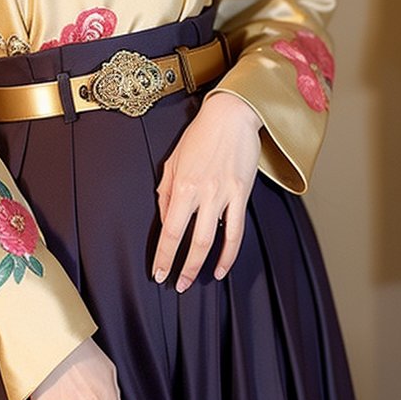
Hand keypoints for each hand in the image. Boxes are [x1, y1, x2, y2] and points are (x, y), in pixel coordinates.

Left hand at [152, 90, 261, 292]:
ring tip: (197, 281)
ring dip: (203, 265)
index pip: (170, 230)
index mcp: (182, 185)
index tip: (158, 272)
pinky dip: (230, 253)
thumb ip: (166, 191)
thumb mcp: (173, 160)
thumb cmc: (200, 135)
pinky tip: (222, 267)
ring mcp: (224, 195)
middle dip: (182, 267)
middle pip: (191, 241)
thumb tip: (165, 218)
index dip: (164, 255)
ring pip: (214, 240)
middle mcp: (202, 193)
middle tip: (176, 284)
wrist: (231, 115)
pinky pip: (236, 230)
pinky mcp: (242, 194)